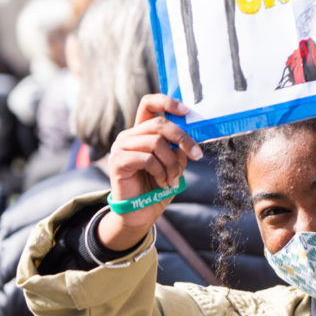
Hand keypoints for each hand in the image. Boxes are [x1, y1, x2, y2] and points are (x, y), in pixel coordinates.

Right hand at [99, 94, 202, 249]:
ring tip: (174, 179)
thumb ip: (178, 149)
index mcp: (142, 132)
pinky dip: (161, 171)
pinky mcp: (118, 162)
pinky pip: (147, 158)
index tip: (187, 111)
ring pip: (156, 142)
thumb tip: (189, 140)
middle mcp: (129, 135)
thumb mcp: (174, 164)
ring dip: (172, 163)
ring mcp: (121, 147)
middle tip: (197, 155)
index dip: (167, 102)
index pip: (149, 104)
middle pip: (160, 123)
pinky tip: (164, 182)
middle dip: (183, 139)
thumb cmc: (157, 188)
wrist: (140, 213)